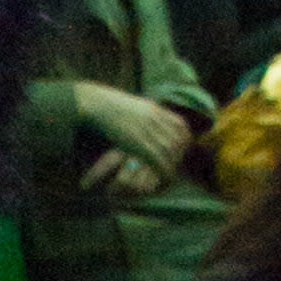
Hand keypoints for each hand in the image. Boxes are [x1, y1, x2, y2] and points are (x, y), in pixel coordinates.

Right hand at [76, 83, 193, 190]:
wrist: (95, 104)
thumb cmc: (106, 105)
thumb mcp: (130, 106)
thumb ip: (142, 113)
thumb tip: (147, 116)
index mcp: (153, 109)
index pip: (180, 125)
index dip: (184, 138)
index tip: (182, 148)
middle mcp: (154, 119)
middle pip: (177, 139)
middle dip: (180, 154)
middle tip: (176, 164)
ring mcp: (147, 130)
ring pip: (170, 150)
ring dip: (172, 164)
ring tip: (170, 173)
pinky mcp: (139, 143)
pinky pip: (157, 159)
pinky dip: (163, 169)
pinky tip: (163, 176)